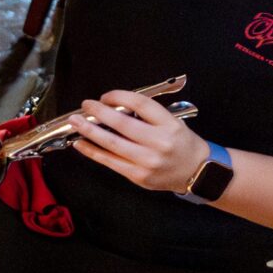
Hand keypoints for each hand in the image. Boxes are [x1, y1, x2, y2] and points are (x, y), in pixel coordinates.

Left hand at [69, 91, 208, 192]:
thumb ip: (148, 115)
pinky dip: (92, 151)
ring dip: (89, 130)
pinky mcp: (138, 175)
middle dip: (99, 112)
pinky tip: (80, 143)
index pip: (140, 104)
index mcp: (169, 124)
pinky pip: (109, 161)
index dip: (119, 97)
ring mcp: (147, 160)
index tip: (106, 96)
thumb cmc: (181, 144)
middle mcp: (159, 142)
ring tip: (75, 122)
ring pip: (112, 143)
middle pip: (122, 123)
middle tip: (85, 105)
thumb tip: (114, 107)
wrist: (197, 171)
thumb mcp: (173, 122)